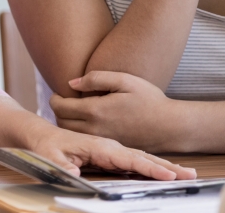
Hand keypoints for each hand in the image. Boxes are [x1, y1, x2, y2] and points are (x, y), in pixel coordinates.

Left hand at [27, 126, 196, 179]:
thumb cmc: (48, 142)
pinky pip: (136, 160)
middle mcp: (110, 147)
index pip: (129, 159)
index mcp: (99, 146)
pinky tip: (167, 173)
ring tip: (187, 176)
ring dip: (164, 167)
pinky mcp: (112, 154)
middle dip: (165, 168)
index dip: (149, 169)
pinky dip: (153, 166)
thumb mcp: (50, 153)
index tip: (167, 176)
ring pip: (142, 159)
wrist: (44, 132)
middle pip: (142, 159)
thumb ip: (60, 165)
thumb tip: (73, 176)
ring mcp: (113, 150)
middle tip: (189, 177)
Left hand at [50, 71, 184, 152]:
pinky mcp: (108, 146)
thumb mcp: (125, 80)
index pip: (61, 107)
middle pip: (61, 122)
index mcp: (96, 110)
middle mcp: (95, 128)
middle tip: (63, 102)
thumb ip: (96, 78)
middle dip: (58, 111)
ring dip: (66, 123)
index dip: (55, 99)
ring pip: (71, 134)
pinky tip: (86, 122)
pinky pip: (84, 140)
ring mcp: (101, 139)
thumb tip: (71, 83)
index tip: (57, 93)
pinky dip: (78, 132)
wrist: (169, 126)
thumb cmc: (149, 100)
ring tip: (72, 112)